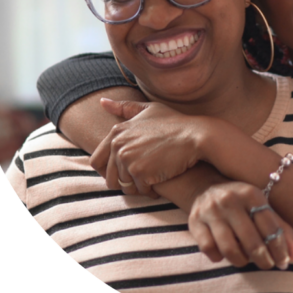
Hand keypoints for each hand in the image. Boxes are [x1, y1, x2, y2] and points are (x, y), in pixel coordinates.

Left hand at [90, 98, 208, 195]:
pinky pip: (141, 191)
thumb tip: (102, 102)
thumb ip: (125, 108)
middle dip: (125, 182)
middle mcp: (118, 145)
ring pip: (125, 187)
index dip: (109, 171)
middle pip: (110, 178)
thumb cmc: (175, 123)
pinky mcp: (140, 172)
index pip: (96, 161)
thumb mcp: (149, 109)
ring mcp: (128, 159)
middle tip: (143, 178)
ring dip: (139, 187)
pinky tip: (162, 181)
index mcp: (117, 132)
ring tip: (154, 178)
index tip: (125, 171)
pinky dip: (151, 190)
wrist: (195, 136)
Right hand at [189, 182, 292, 270]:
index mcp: (251, 193)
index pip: (271, 227)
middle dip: (263, 260)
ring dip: (242, 261)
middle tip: (267, 265)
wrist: (207, 186)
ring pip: (230, 249)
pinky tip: (225, 253)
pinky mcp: (194, 221)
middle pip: (252, 241)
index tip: (283, 262)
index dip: (280, 249)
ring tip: (247, 260)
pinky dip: (219, 257)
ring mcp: (210, 210)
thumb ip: (281, 229)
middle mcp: (230, 200)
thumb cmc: (242, 202)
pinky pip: (209, 249)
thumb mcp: (262, 207)